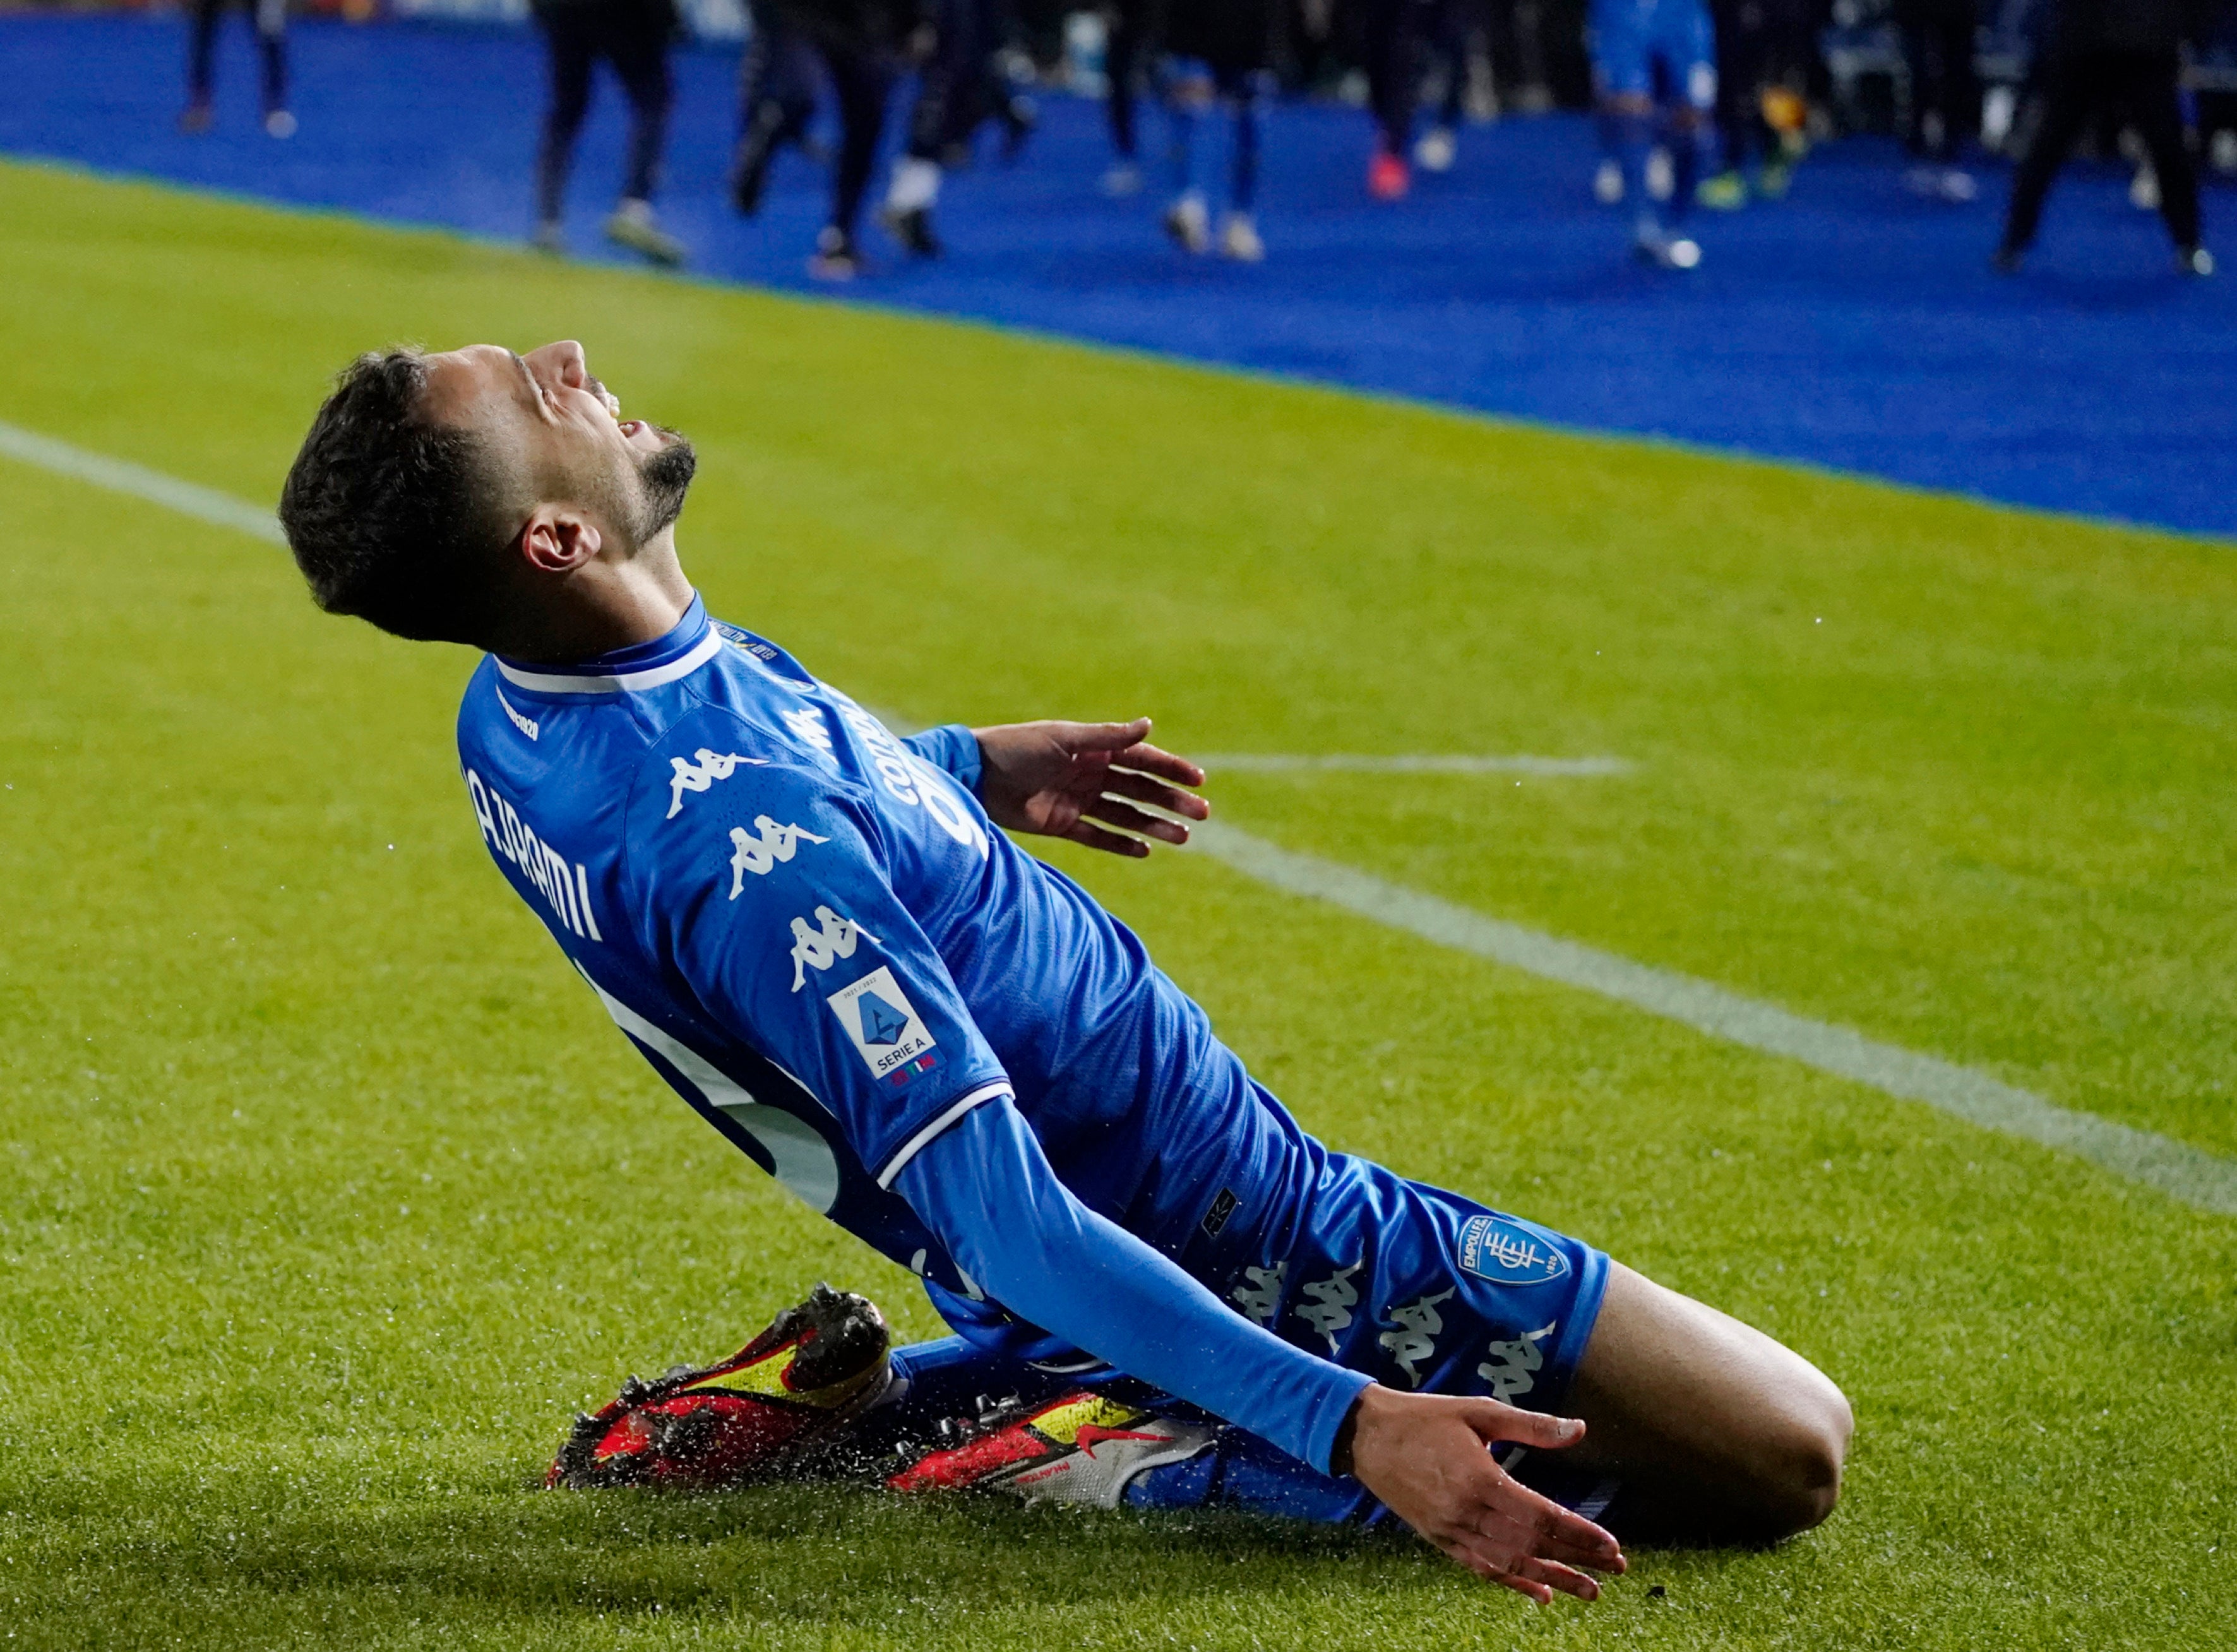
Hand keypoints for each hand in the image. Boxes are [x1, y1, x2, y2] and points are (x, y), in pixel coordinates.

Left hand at [972, 718, 1209, 857]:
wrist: (975, 777)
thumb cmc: (1017, 748)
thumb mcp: (1064, 740)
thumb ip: (1107, 737)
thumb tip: (1149, 725)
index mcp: (1092, 748)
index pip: (1142, 758)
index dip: (1171, 769)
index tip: (1199, 781)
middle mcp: (1089, 773)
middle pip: (1140, 789)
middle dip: (1171, 801)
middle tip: (1202, 815)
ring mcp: (1076, 799)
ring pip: (1125, 815)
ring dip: (1154, 825)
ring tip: (1182, 838)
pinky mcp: (1061, 824)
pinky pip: (1097, 836)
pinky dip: (1121, 844)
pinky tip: (1146, 850)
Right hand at [1339, 1385, 1625, 1602]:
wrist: (1366, 1436)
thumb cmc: (1426, 1417)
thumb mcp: (1479, 1411)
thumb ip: (1532, 1425)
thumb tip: (1580, 1429)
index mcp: (1480, 1479)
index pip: (1542, 1516)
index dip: (1580, 1534)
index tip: (1612, 1546)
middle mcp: (1468, 1512)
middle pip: (1533, 1546)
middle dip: (1578, 1560)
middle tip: (1615, 1570)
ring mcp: (1452, 1531)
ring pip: (1511, 1565)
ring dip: (1554, 1579)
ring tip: (1589, 1591)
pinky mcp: (1440, 1540)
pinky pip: (1483, 1569)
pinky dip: (1514, 1584)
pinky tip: (1541, 1593)